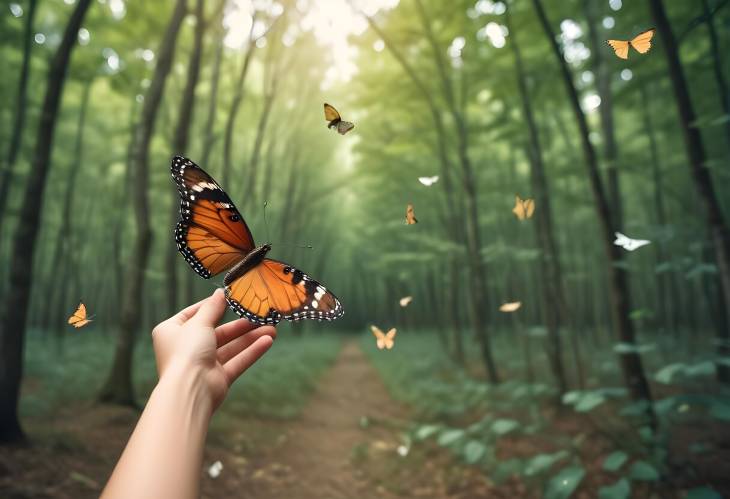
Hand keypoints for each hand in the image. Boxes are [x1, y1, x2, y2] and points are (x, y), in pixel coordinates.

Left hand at [151, 288, 275, 411]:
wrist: (190, 390)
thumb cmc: (186, 351)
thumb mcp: (199, 322)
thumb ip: (212, 307)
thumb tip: (220, 293)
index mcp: (172, 332)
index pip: (194, 314)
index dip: (212, 306)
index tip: (230, 298)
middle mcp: (186, 348)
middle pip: (218, 332)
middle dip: (241, 326)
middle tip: (261, 317)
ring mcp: (203, 364)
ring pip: (230, 347)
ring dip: (251, 338)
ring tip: (272, 329)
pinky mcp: (217, 378)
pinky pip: (236, 361)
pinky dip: (251, 352)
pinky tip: (268, 341)